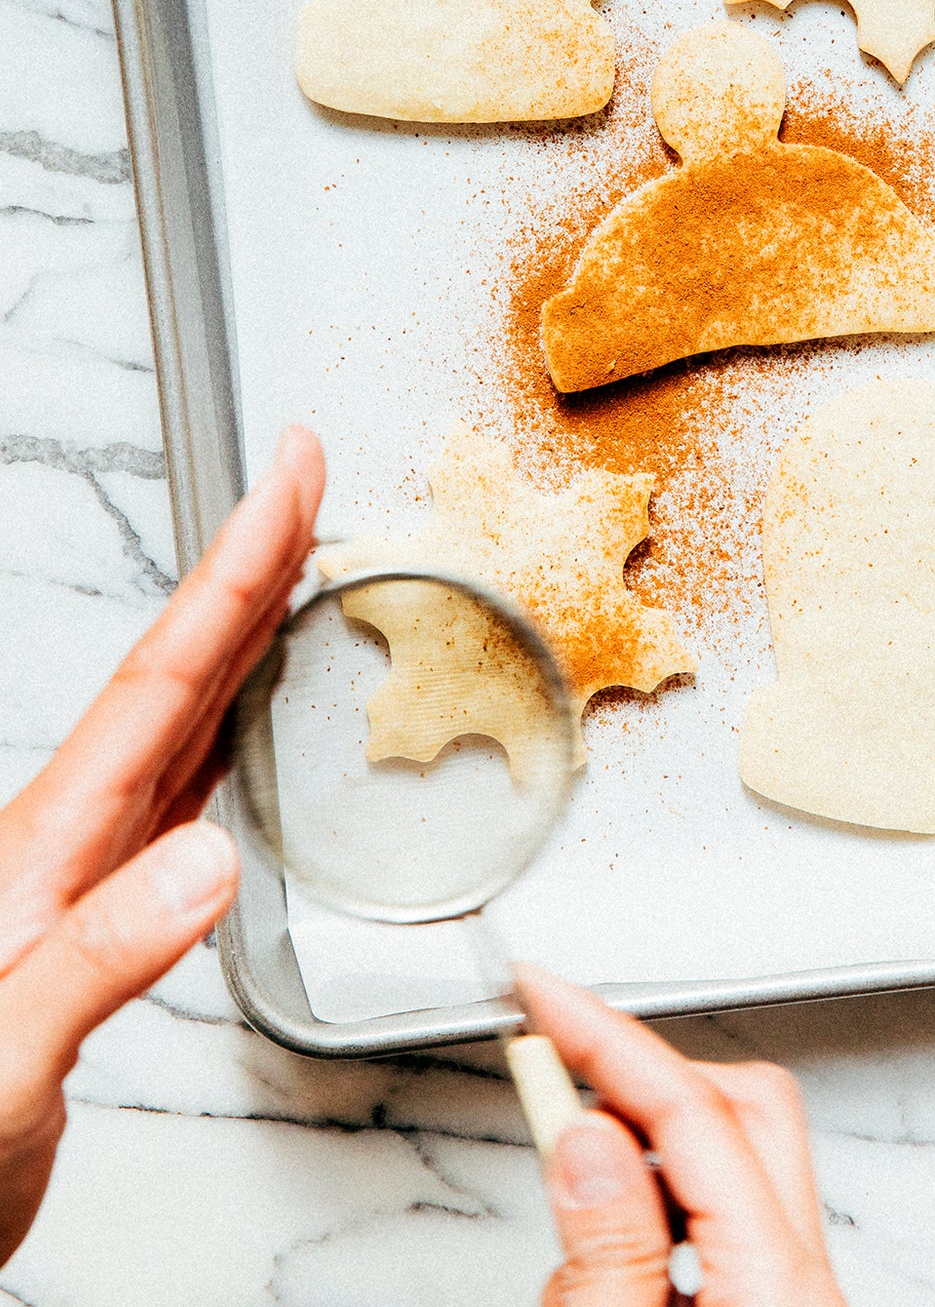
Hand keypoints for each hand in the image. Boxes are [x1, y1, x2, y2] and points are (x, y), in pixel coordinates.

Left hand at [0, 425, 323, 1264]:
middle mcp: (70, 836)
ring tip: (294, 560)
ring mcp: (85, 867)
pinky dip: (231, 722)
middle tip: (301, 478)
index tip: (282, 489)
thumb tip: (209, 860)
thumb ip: (101, 957)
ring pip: (184, 715)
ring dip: (242, 627)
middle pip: (179, 670)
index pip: (161, 682)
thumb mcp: (4, 1058)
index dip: (232, 577)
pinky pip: (186, 783)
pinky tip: (251, 709)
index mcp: (50, 847)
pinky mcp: (105, 908)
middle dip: (246, 563)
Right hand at [516, 963, 846, 1305]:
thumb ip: (608, 1250)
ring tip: (566, 1207)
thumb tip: (586, 1138)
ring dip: (640, 1154)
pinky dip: (653, 1209)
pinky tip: (606, 1261)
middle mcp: (803, 1283)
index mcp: (777, 1286)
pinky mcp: (768, 1306)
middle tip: (550, 1072)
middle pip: (742, 1105)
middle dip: (640, 1078)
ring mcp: (792, 1295)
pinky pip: (719, 1217)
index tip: (542, 992)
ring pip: (728, 1156)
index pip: (695, 1109)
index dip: (607, 1034)